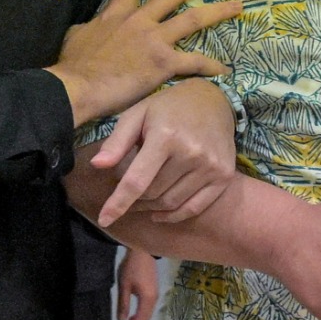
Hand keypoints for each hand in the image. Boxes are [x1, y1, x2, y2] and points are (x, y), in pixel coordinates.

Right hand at [47, 0, 241, 126]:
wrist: (77, 86)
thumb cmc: (73, 66)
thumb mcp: (76, 36)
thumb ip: (90, 27)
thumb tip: (90, 27)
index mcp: (117, 13)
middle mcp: (140, 20)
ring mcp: (154, 39)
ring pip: (194, 19)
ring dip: (219, 11)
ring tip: (238, 5)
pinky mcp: (163, 62)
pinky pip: (194, 62)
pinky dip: (212, 66)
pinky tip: (226, 70)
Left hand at [90, 80, 235, 226]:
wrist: (214, 100)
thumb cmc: (169, 107)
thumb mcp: (138, 114)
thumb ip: (117, 141)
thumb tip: (97, 165)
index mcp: (166, 136)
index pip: (137, 180)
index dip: (118, 203)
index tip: (104, 219)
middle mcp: (191, 153)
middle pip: (153, 193)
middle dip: (134, 199)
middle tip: (127, 194)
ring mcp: (210, 166)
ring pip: (171, 203)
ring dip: (152, 208)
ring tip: (141, 202)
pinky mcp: (223, 175)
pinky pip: (194, 207)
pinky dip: (174, 216)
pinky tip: (160, 214)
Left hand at [115, 248, 159, 319]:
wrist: (142, 250)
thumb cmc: (131, 267)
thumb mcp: (123, 285)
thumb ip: (123, 304)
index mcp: (147, 299)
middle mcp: (154, 299)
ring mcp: (155, 294)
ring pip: (147, 314)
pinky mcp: (153, 290)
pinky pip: (147, 308)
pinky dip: (139, 315)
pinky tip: (132, 316)